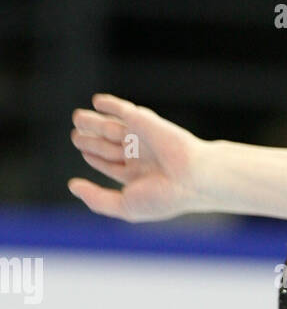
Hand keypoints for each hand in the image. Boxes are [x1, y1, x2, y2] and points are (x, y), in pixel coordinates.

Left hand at [68, 94, 208, 221]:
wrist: (192, 177)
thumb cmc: (164, 197)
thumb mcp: (125, 206)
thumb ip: (97, 199)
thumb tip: (72, 186)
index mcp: (138, 176)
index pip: (112, 164)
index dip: (96, 158)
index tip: (84, 152)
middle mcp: (139, 156)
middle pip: (109, 145)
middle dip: (91, 140)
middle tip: (75, 135)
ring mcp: (142, 138)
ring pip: (112, 128)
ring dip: (94, 122)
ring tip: (77, 117)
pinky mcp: (144, 121)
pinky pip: (124, 110)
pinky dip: (110, 105)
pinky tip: (98, 102)